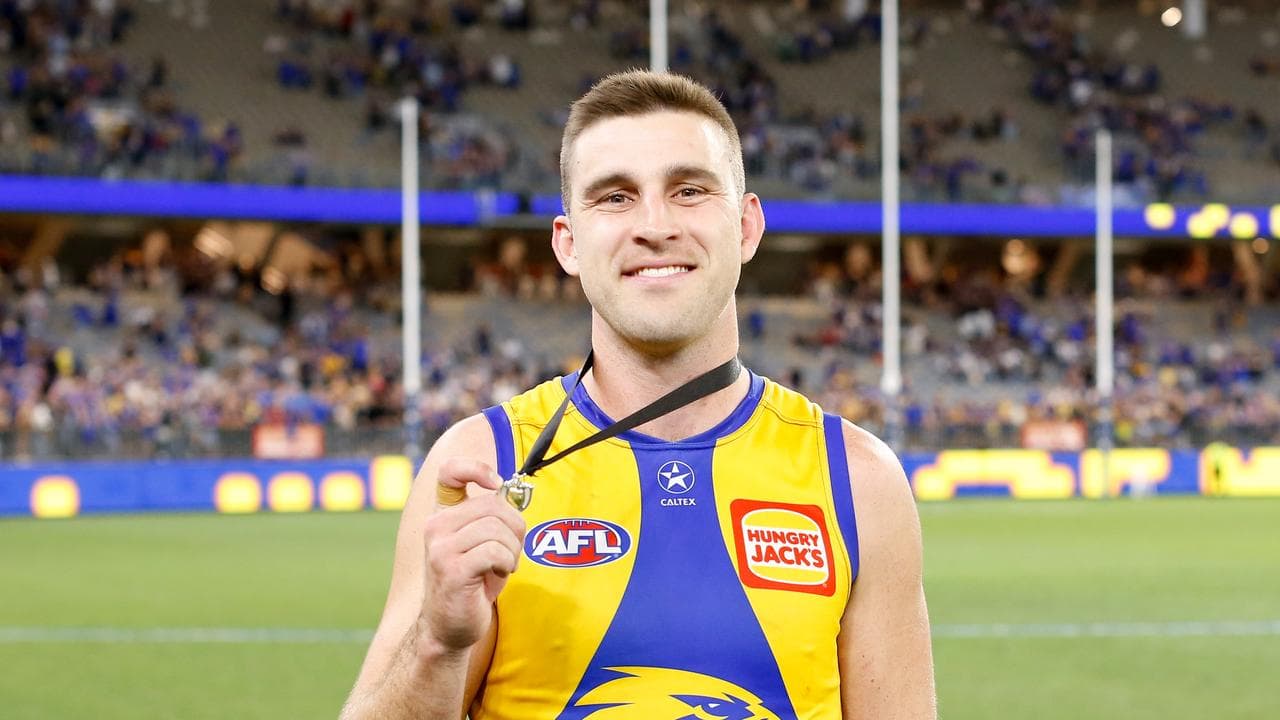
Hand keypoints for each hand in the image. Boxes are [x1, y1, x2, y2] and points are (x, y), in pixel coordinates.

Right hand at [419, 458, 526, 653]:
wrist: (450, 626)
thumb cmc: (473, 581)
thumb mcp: (482, 542)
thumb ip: (492, 517)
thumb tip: (514, 493)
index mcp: (442, 514)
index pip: (450, 471)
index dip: (477, 468)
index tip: (496, 484)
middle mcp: (436, 526)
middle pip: (493, 505)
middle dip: (515, 528)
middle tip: (512, 551)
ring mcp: (441, 547)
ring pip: (496, 529)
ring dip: (512, 550)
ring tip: (504, 565)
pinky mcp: (452, 569)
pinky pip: (494, 551)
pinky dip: (506, 562)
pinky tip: (499, 574)